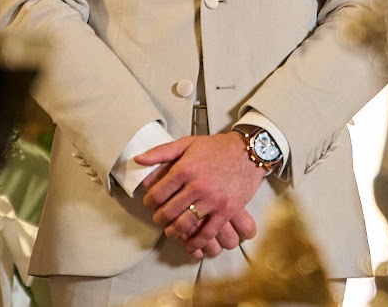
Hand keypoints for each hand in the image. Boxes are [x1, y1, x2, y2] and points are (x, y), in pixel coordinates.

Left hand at [135, 132, 263, 257]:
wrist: (249, 151)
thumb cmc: (217, 147)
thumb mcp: (188, 143)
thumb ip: (162, 152)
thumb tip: (138, 159)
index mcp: (185, 168)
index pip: (158, 193)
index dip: (149, 201)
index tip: (149, 203)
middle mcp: (198, 185)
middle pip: (168, 211)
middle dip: (159, 218)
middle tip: (158, 218)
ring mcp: (213, 199)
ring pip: (185, 224)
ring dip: (173, 231)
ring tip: (171, 230)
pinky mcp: (227, 209)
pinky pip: (208, 232)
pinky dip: (196, 242)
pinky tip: (190, 244)